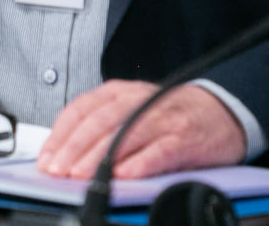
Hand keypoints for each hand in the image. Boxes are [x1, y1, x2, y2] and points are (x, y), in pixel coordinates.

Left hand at [36, 80, 245, 179]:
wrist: (221, 111)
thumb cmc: (169, 115)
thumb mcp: (130, 110)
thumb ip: (101, 127)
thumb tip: (65, 155)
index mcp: (119, 92)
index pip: (81, 109)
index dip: (60, 135)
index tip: (46, 158)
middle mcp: (138, 100)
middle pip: (99, 121)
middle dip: (74, 148)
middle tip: (58, 171)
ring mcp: (162, 118)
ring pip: (125, 134)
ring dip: (100, 157)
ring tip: (82, 175)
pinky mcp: (184, 138)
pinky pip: (160, 150)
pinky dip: (140, 163)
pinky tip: (124, 175)